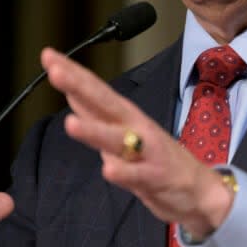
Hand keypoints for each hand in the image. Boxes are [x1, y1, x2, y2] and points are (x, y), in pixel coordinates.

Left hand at [41, 48, 233, 238]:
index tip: (48, 55)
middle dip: (79, 86)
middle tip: (55, 70)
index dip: (72, 73)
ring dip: (93, 131)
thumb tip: (70, 93)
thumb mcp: (122, 134)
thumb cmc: (155, 160)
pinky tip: (108, 170)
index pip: (94, 89)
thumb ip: (97, 117)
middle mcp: (134, 128)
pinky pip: (137, 175)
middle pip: (104, 103)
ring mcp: (146, 152)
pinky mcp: (156, 177)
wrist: (198, 190)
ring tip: (70, 124)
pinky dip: (123, 172)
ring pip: (116, 140)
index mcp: (124, 116)